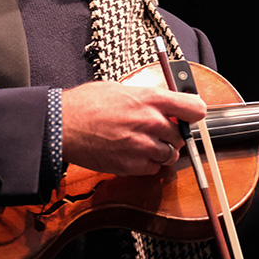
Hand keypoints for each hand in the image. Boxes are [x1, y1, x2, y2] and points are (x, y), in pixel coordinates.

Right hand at [61, 81, 206, 175]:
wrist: (63, 125)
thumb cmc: (88, 103)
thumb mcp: (124, 89)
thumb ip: (149, 99)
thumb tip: (167, 105)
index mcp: (152, 99)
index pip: (194, 109)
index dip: (194, 113)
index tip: (191, 115)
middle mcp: (152, 123)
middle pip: (182, 136)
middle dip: (172, 135)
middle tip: (157, 131)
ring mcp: (143, 147)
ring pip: (169, 155)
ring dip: (161, 151)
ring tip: (143, 143)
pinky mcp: (132, 166)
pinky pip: (153, 169)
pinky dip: (148, 164)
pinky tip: (133, 153)